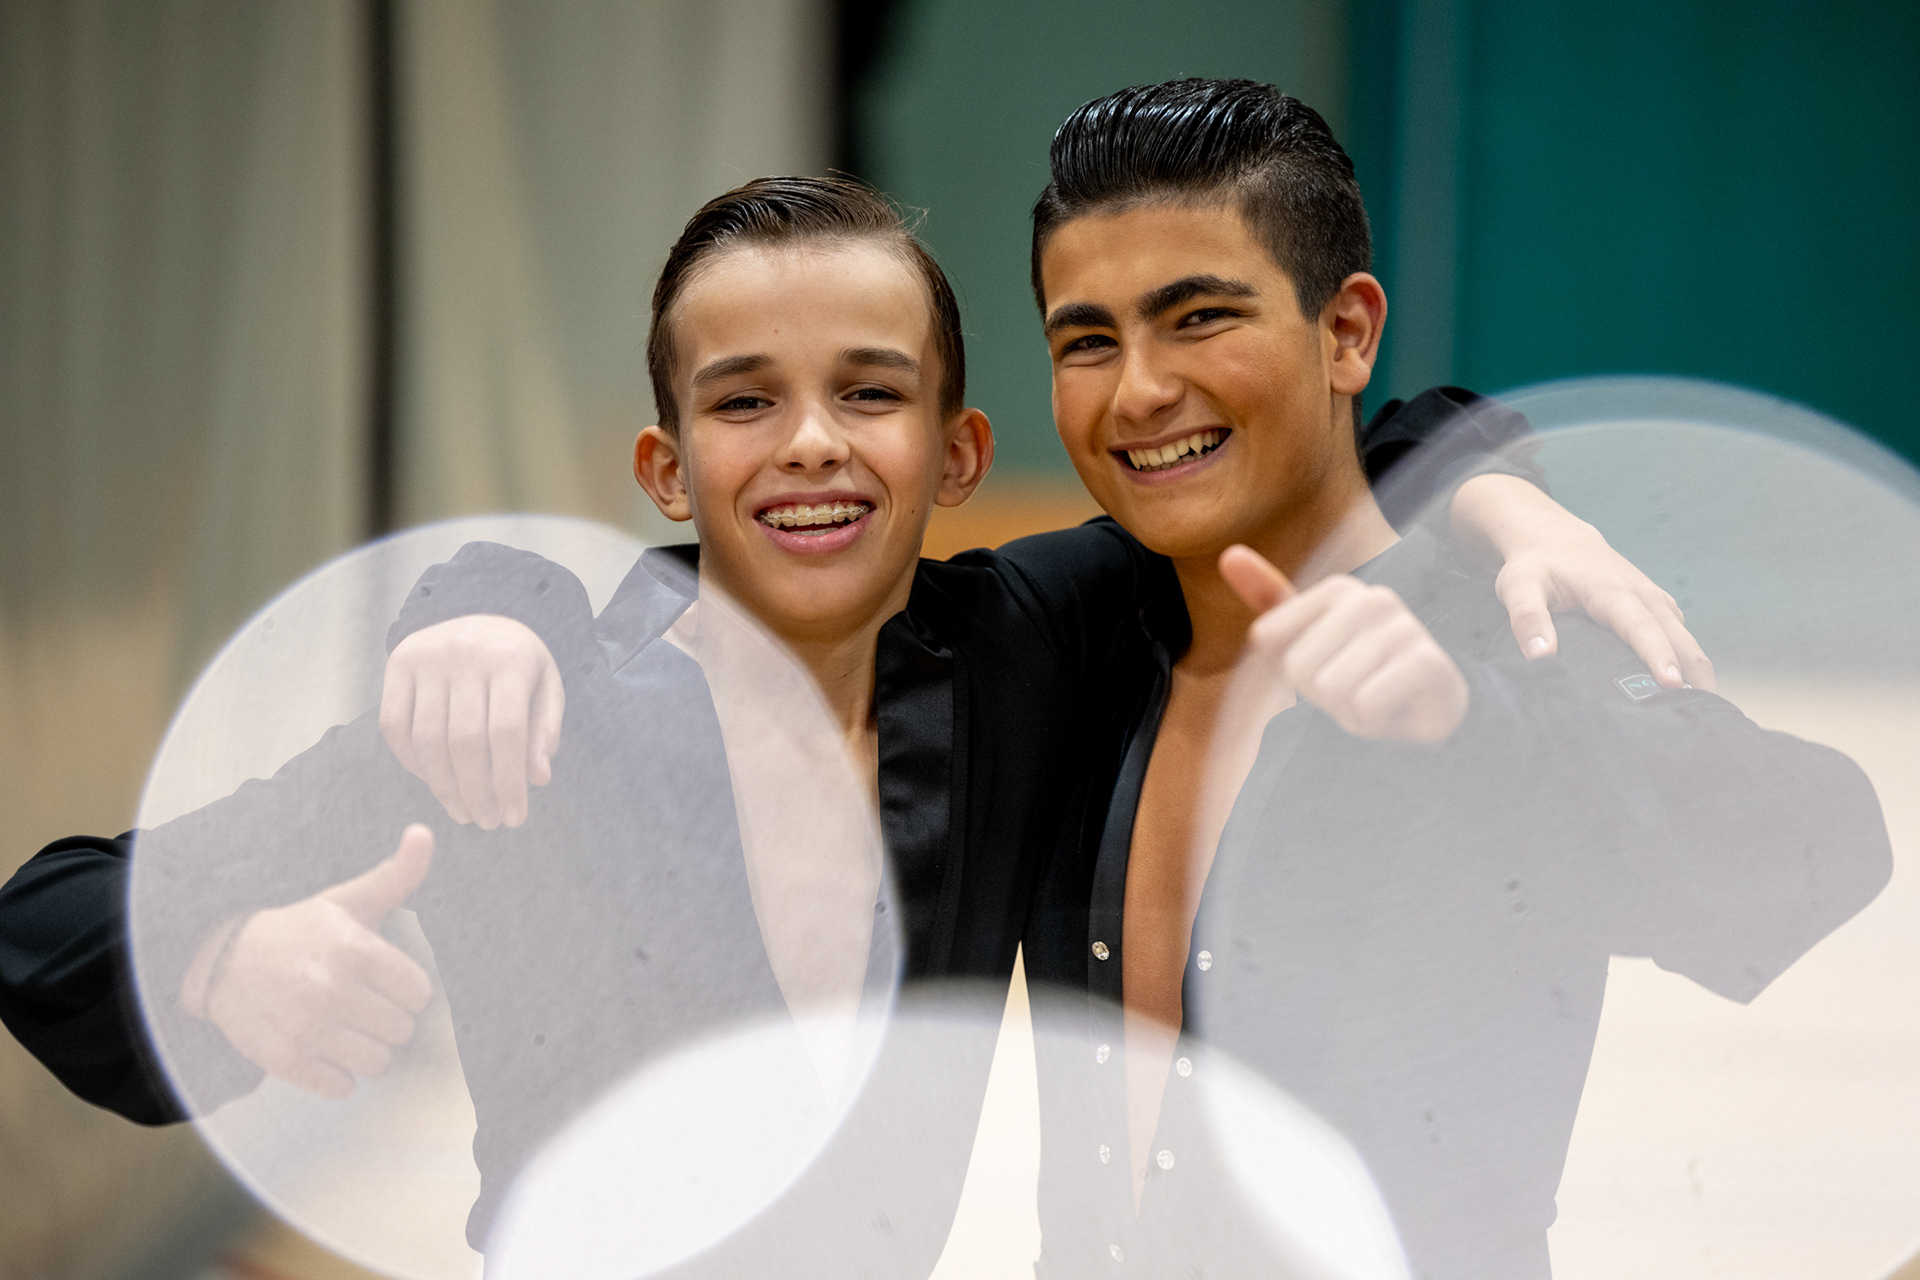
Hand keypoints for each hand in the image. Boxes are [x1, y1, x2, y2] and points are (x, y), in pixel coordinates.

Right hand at [190, 825, 435, 1098]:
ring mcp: (306, 1029)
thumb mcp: (346, 900)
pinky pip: (341, 1087)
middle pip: (401, 1030)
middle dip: (388, 1019)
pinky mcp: (285, 1061)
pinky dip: (337, 1074)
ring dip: (368, 1049)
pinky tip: (323, 1047)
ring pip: (377, 1063)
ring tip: (347, 1026)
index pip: (419, 993)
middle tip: (364, 1004)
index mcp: (354, 950)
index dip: (407, 989)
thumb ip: (396, 875)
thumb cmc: (299, 929)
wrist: (222, 960)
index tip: (386, 981)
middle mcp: (331, 990)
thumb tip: (425, 833)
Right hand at [381, 614, 563, 827]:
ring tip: (464, 812)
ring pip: (427, 740)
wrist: (483, 610)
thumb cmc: (520, 662)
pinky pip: (395, 726)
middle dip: (476, 792)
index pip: (507, 733)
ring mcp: (426, 656)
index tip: (514, 818)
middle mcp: (465, 653)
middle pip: (464, 741)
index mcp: (510, 659)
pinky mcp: (397, 662)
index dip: (508, 782)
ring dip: (444, 787)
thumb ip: (545, 731)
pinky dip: (412, 763)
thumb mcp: (547, 688)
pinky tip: (434, 782)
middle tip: (487, 822)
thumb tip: (537, 779)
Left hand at [1220, 546, 1468, 743]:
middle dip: (1318, 695)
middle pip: (1298, 666)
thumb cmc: (1356, 677)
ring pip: (1331, 687)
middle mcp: (1373, 599)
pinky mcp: (1428, 663)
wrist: (1422, 714)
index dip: (1288, 671)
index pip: (1269, 638)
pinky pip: (1363, 704)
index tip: (1321, 671)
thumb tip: (1229, 554)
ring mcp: (1405, 627)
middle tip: (1351, 692)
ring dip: (1345, 710)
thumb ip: (1269, 598)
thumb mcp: (1304, 640)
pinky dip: (1370, 722)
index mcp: (1340, 590)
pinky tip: (1391, 712)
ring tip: (1371, 702)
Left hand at [1451, 474, 1714, 689]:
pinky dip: (1690, 663)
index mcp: (1612, 591)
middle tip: (1705, 715)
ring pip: (1687, 640)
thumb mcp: (1519, 587)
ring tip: (1704, 714)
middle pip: (1679, 638)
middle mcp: (1644, 595)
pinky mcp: (1658, 608)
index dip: (1658, 656)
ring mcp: (1656, 601)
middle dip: (1695, 675)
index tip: (1672, 685)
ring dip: (1700, 673)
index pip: (1641, 627)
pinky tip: (1689, 694)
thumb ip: (1527, 618)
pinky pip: (1681, 638)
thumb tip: (1541, 655)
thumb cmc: (1536, 566)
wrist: (1555, 539)